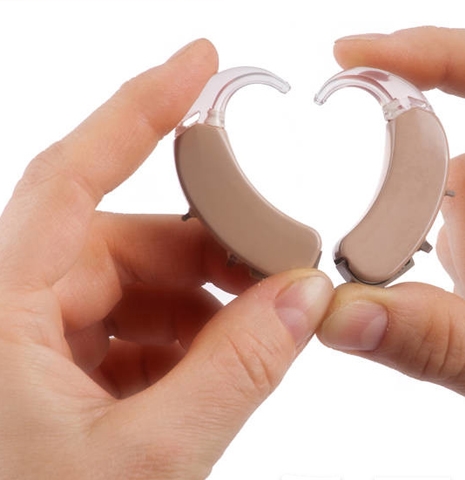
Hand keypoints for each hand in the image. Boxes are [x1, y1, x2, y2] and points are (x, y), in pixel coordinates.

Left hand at [0, 40, 332, 478]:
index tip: (201, 63)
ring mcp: (35, 343)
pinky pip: (134, 332)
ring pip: (139, 290)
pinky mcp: (58, 376)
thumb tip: (306, 300)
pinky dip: (188, 342)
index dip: (141, 107)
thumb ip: (237, 372)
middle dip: (215, 250)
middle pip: (128, 240)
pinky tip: (224, 365)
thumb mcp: (148, 462)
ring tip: (267, 328)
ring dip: (209, 305)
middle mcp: (12, 310)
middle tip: (287, 266)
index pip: (75, 173)